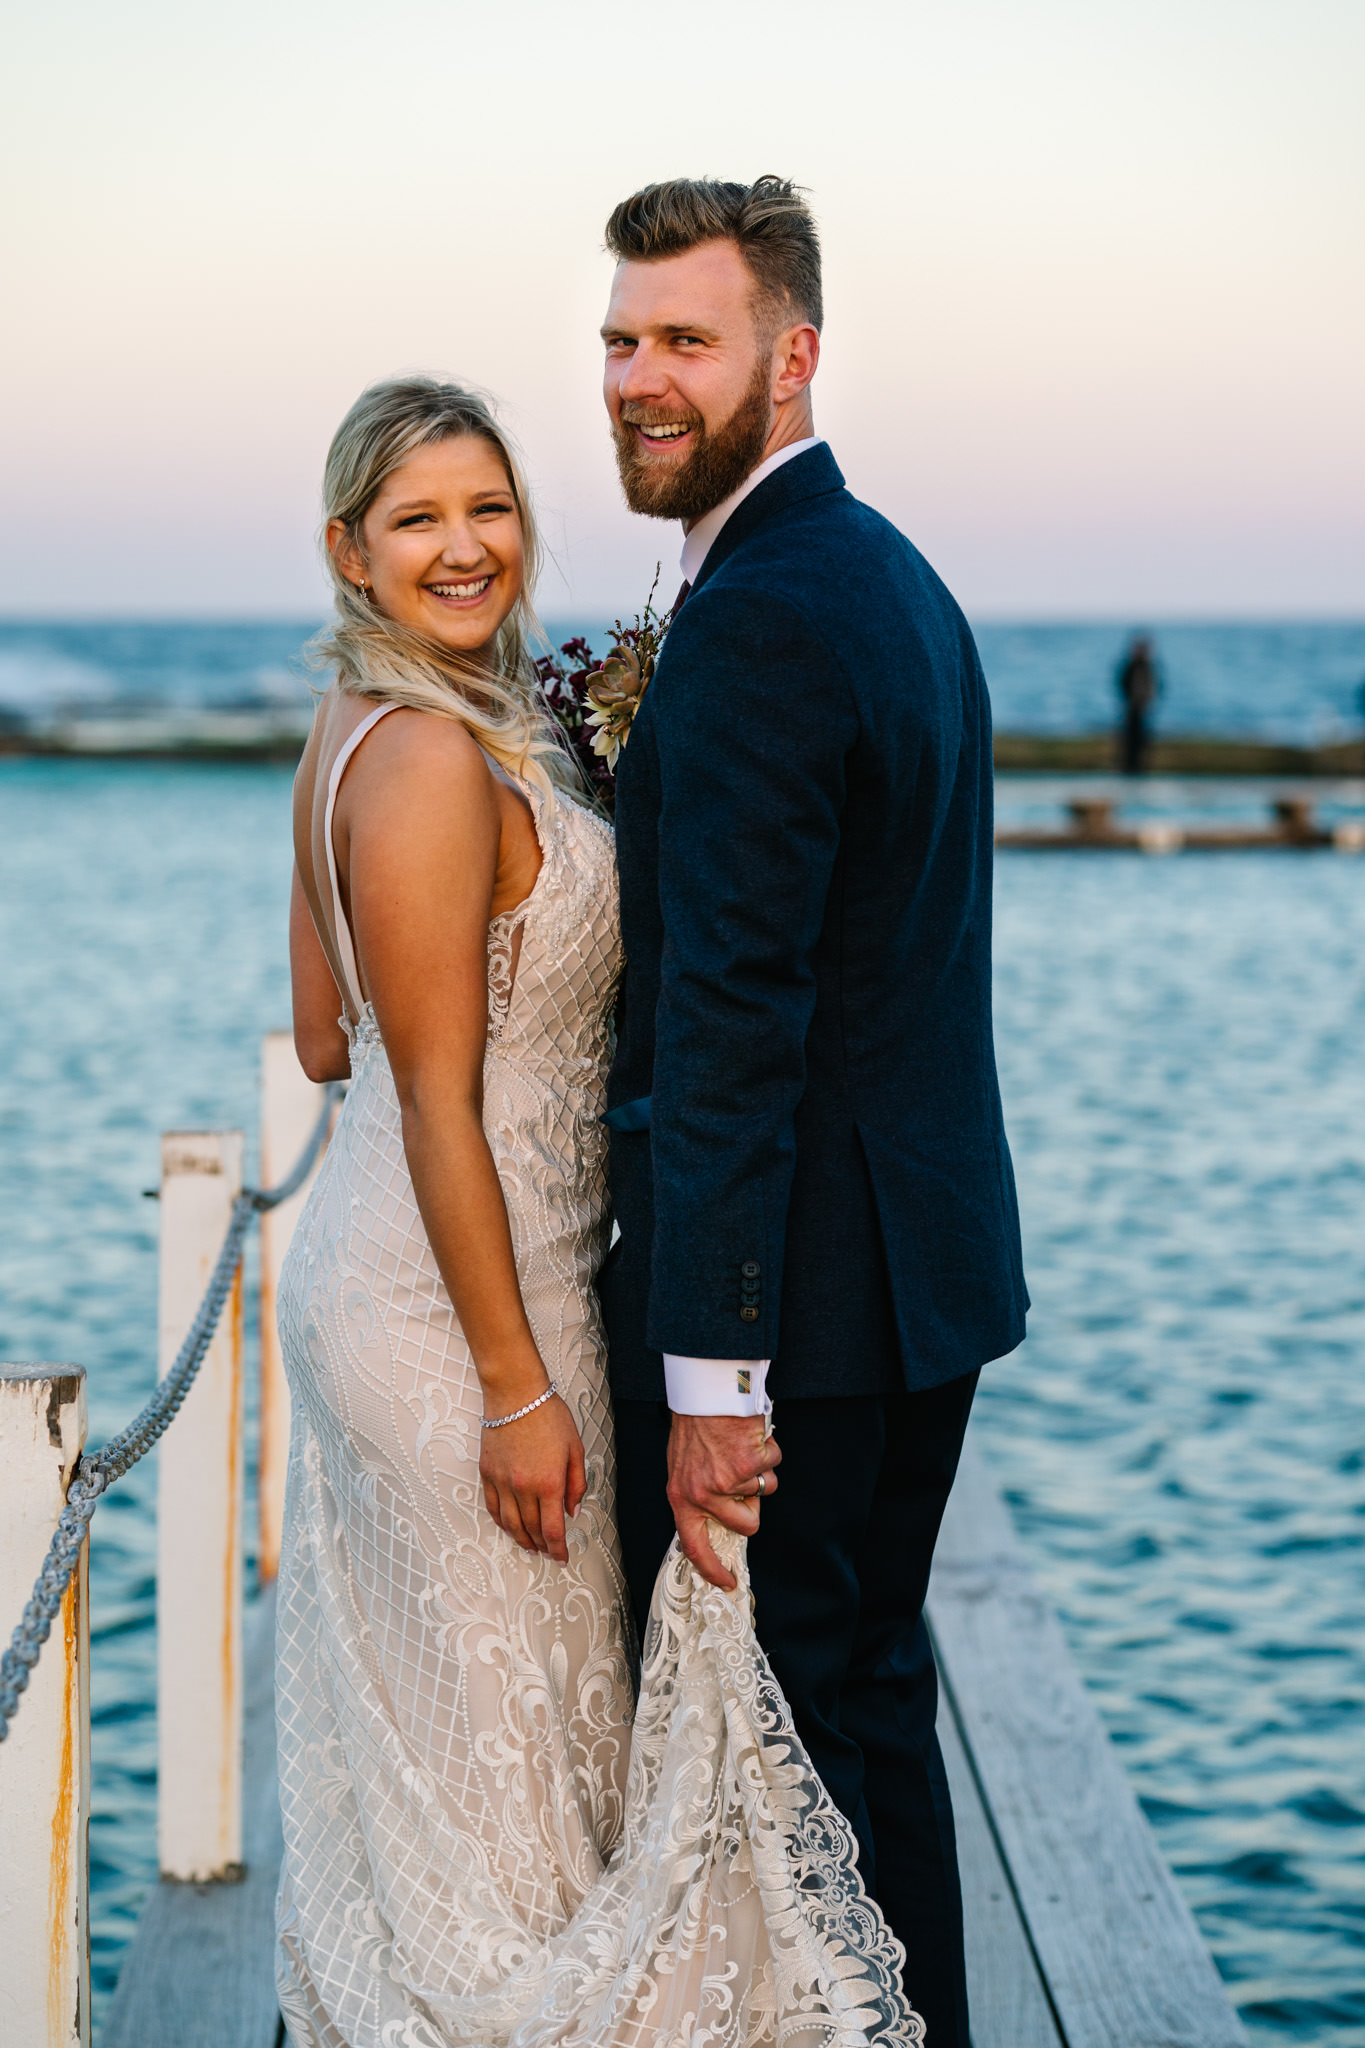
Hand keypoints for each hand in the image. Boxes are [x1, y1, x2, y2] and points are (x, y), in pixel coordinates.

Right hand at [480, 1393, 586, 1564]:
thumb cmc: (548, 1415)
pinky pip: (493, 1507)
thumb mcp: (575, 1448)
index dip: (558, 1549)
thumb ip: (576, 1483)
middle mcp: (524, 1487)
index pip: (553, 1529)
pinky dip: (502, 1522)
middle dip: (542, 1546)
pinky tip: (509, 1526)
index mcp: (549, 1483)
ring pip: (510, 1524)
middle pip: (532, 1530)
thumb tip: (573, 1509)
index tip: (561, 1558)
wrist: (516, 1394)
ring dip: (521, 1539)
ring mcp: (502, 1482)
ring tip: (530, 1545)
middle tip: (548, 1552)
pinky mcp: (488, 1473)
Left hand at [666, 1413, 780, 1591]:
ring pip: (764, 1492)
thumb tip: (723, 1521)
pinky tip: (750, 1436)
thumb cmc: (694, 1426)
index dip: (712, 1568)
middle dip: (754, 1506)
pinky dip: (768, 1450)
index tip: (726, 1581)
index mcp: (682, 1497)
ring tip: (741, 1449)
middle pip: (746, 1524)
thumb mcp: (683, 1468)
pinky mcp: (749, 1463)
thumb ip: (700, 1496)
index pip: (695, 1546)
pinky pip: (772, 1465)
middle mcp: (704, 1493)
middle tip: (744, 1480)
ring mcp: (728, 1480)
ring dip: (760, 1471)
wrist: (704, 1392)